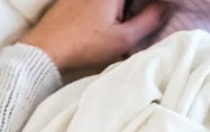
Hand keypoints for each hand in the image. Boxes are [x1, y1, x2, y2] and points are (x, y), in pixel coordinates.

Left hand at [19, 0, 167, 73]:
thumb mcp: (124, 39)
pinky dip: (112, 7)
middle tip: (150, 16)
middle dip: (139, 5)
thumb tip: (165, 7)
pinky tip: (110, 22)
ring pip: (115, 1)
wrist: (45, 49)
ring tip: (130, 24)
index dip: (153, 3)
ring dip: (126, 8)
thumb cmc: (84, 46)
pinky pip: (100, 1)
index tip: (160, 11)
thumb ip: (149, 20)